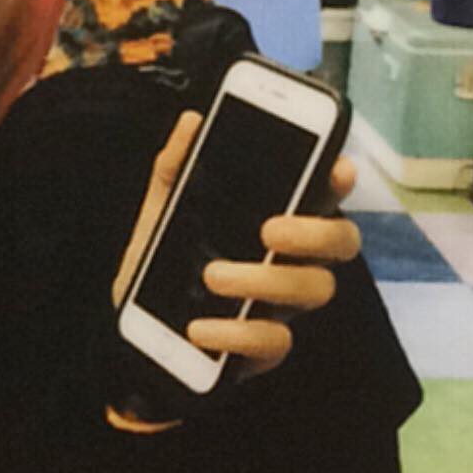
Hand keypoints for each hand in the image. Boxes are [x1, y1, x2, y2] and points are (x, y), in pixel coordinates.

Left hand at [113, 109, 360, 378]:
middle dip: (316, 233)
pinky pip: (273, 343)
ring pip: (313, 290)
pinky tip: (199, 328)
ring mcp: (280, 307)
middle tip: (269, 230)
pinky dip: (236, 334)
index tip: (338, 168)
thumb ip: (175, 169)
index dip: (340, 181)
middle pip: (341, 243)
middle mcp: (290, 262)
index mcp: (275, 223)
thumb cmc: (160, 268)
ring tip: (212, 276)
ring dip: (265, 281)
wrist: (131, 338)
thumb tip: (191, 122)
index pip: (324, 196)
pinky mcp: (261, 350)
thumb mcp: (160, 214)